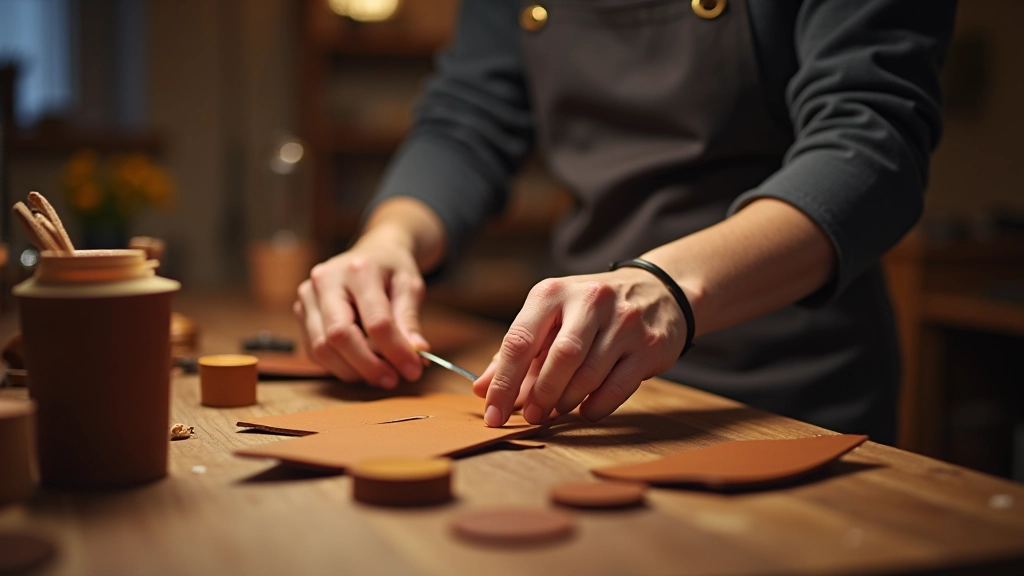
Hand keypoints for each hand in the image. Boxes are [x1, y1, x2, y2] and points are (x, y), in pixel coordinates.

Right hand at [294, 226, 428, 387]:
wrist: (371, 252)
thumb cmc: (392, 269)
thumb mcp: (410, 287)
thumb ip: (410, 320)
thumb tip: (418, 353)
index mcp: (359, 270)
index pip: (376, 321)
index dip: (396, 351)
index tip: (414, 369)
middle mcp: (325, 280)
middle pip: (339, 336)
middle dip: (368, 366)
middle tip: (392, 379)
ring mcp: (308, 297)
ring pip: (322, 348)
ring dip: (352, 370)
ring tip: (380, 374)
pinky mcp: (301, 313)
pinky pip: (315, 351)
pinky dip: (339, 365)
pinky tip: (361, 364)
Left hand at [472, 268, 687, 425]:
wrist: (657, 290)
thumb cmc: (590, 311)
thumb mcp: (550, 318)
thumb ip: (516, 352)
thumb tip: (482, 389)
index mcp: (554, 292)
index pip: (520, 340)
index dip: (504, 382)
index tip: (493, 413)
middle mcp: (591, 300)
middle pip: (560, 357)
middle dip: (541, 394)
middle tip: (531, 416)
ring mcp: (624, 321)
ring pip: (589, 374)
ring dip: (567, 401)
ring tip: (557, 410)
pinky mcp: (650, 345)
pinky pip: (618, 387)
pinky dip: (597, 406)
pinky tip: (586, 410)